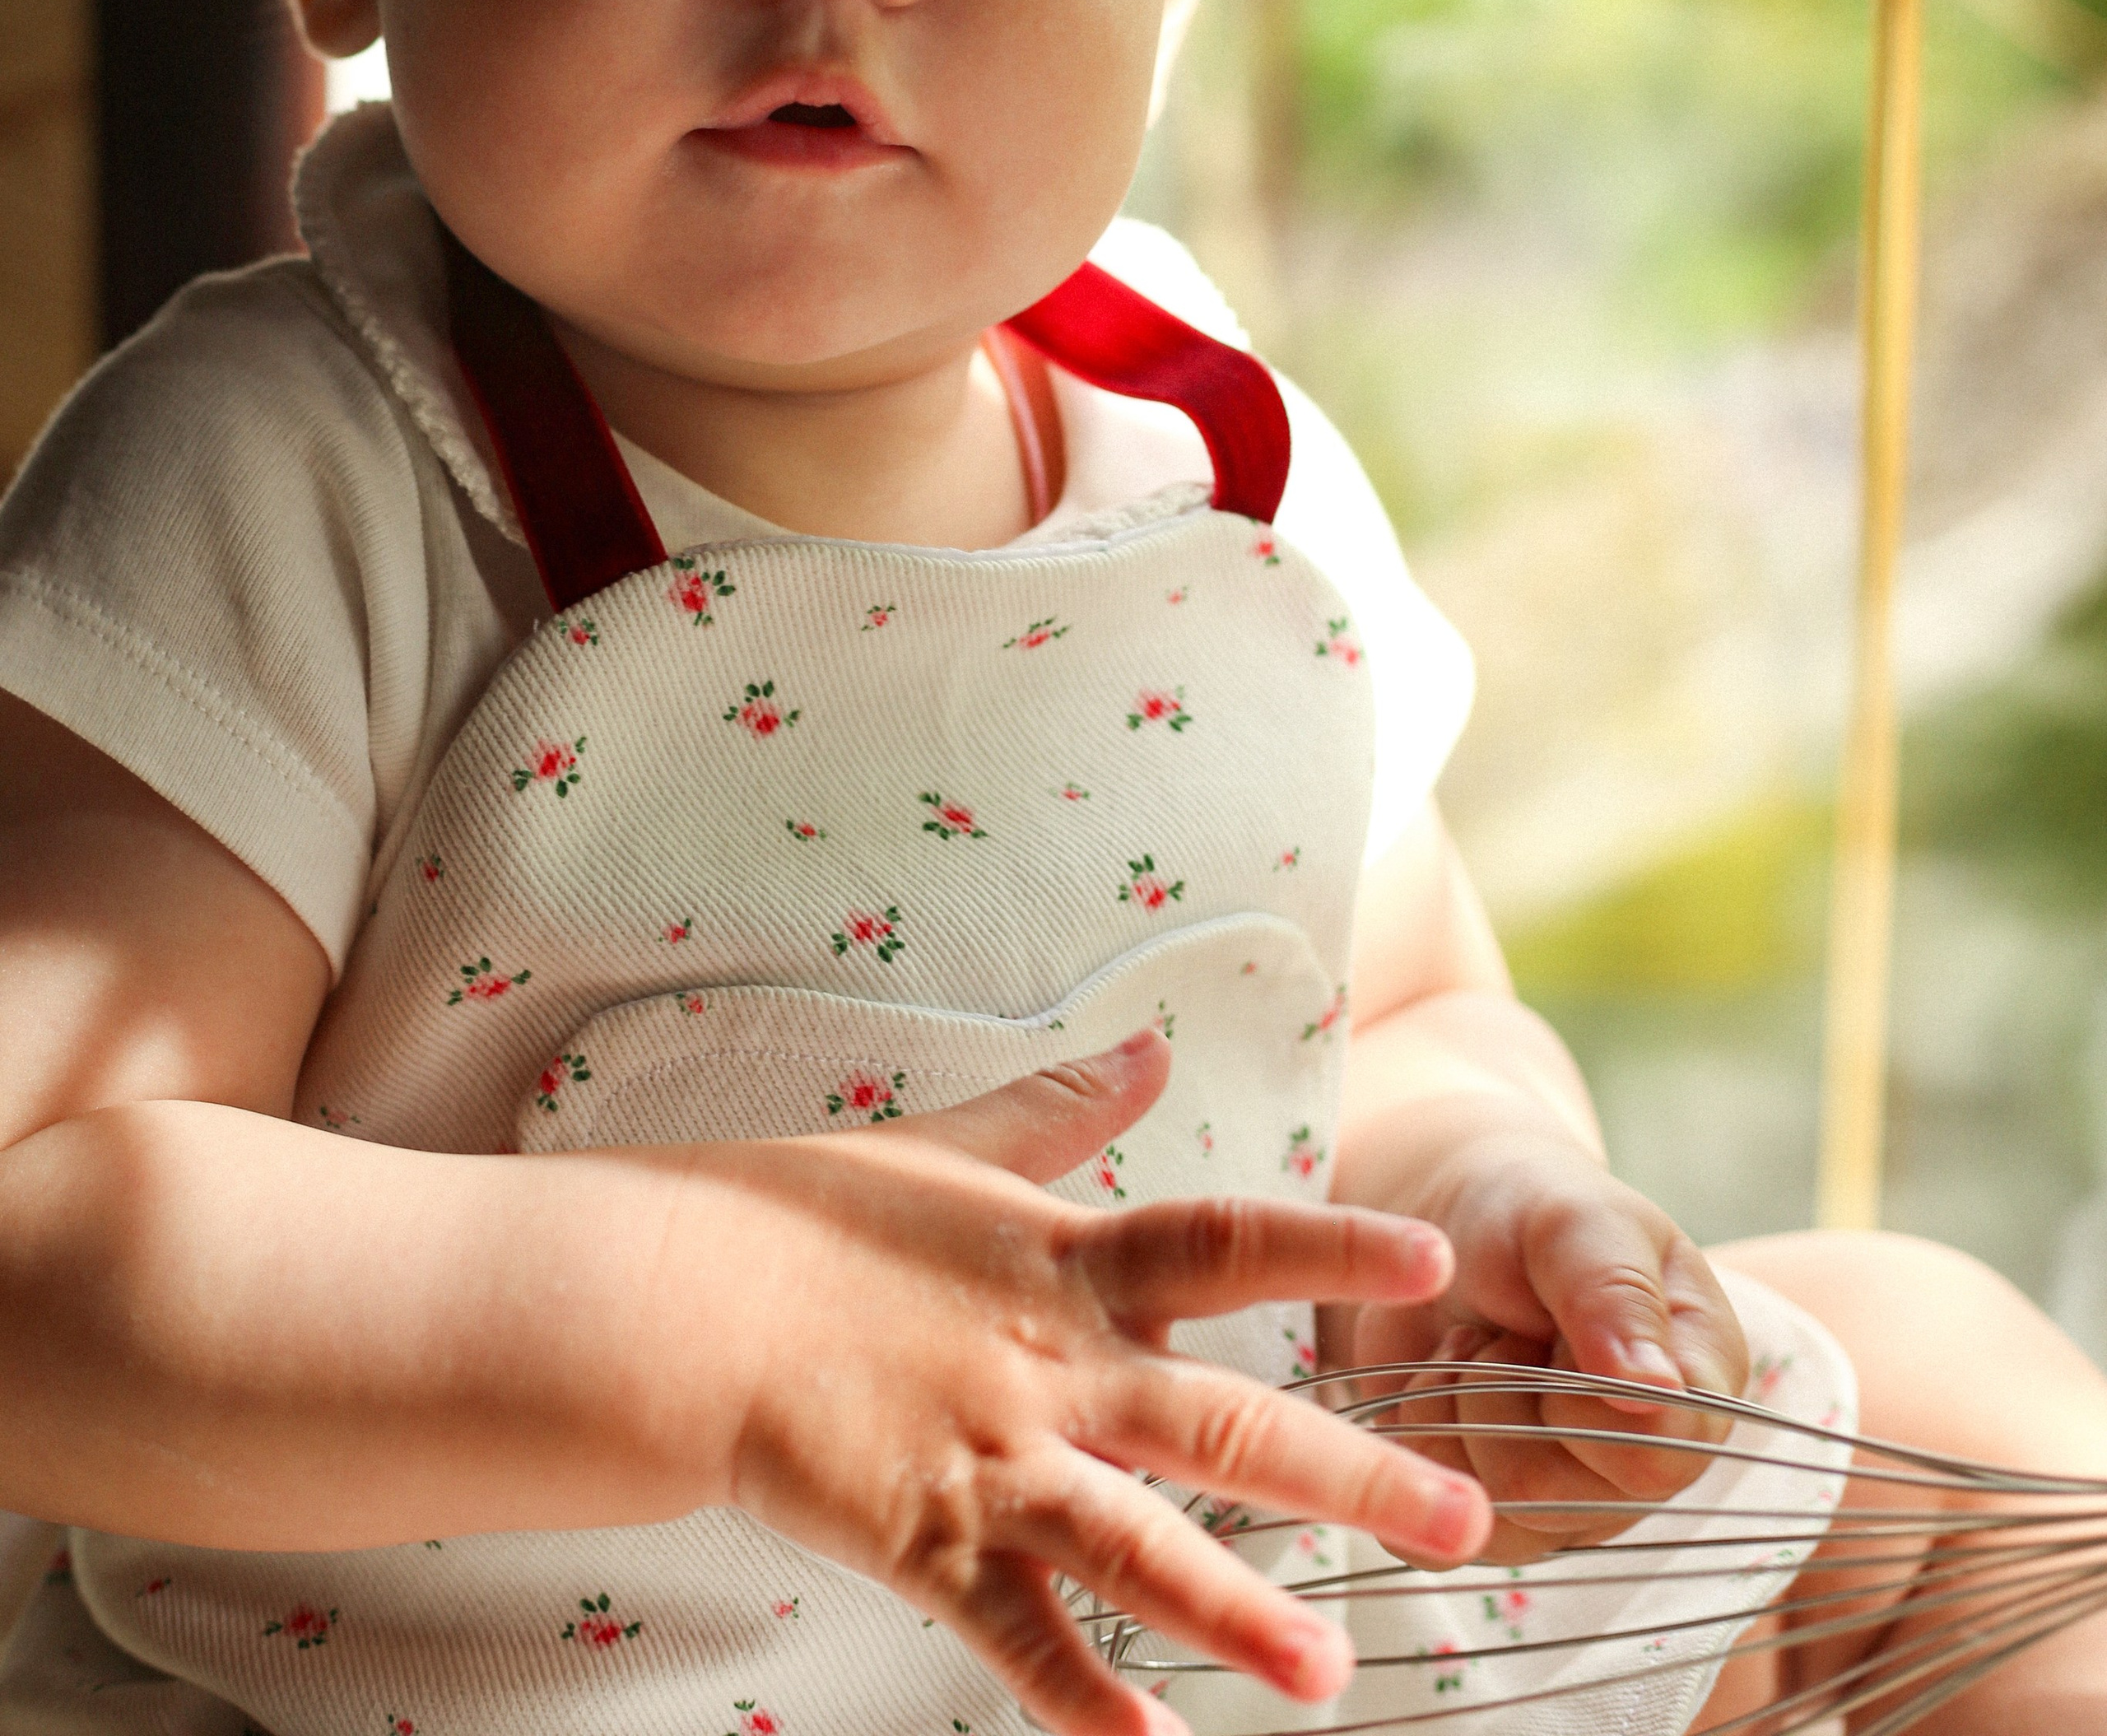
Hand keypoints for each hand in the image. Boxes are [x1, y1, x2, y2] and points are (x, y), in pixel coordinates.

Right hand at [677, 1029, 1490, 1735]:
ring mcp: (993, 1459)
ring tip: (1331, 1677)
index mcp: (1069, 1260)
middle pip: (1226, 1422)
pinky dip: (1078, 1700)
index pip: (1230, 1242)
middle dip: (1354, 1477)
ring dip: (1238, 1612)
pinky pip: (1016, 1636)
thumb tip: (1151, 1038)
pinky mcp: (924, 1543)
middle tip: (1470, 1525)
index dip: (1334, 1250)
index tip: (1439, 1264)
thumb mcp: (956, 1147)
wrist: (676, 1297)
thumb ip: (1067, 1108)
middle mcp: (1056, 1364)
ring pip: (1140, 1545)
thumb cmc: (808, 1213)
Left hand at [1320, 1112, 1747, 1558]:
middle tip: (1507, 1327)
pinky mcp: (1492, 1515)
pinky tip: (1442, 1383)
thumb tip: (1658, 1391)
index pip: (1662, 1453)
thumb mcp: (1575, 1221)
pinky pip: (1437, 1530)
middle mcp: (1641, 1462)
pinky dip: (1419, 1438)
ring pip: (1497, 1513)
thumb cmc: (1530, 1212)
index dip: (1585, 1400)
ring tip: (1477, 1346)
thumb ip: (1616, 1293)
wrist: (1444, 1229)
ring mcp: (1569, 1501)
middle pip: (1559, 1492)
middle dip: (1503, 1391)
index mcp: (1694, 1389)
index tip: (1551, 1330)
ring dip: (1459, 1408)